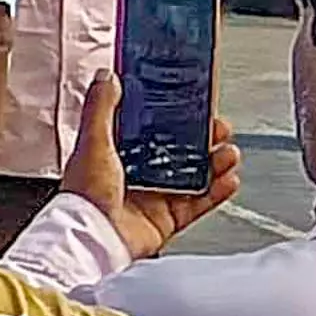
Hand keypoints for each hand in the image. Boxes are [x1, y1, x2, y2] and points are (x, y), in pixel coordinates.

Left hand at [62, 75, 240, 260]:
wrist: (92, 240)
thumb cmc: (85, 195)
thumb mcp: (92, 142)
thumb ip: (101, 108)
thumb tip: (107, 75)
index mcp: (116, 152)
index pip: (152, 127)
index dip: (174, 115)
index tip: (195, 102)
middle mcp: (137, 174)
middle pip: (179, 150)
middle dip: (204, 138)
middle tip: (220, 128)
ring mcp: (154, 197)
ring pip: (195, 175)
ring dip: (216, 162)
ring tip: (229, 152)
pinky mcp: (167, 219)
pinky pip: (199, 203)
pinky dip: (217, 192)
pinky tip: (229, 179)